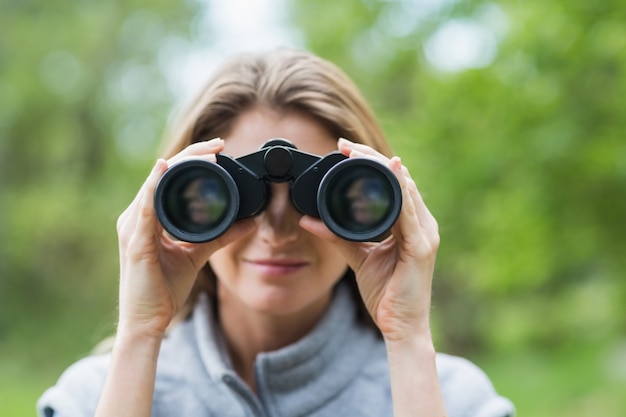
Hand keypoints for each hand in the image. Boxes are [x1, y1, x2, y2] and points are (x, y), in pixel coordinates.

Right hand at [115, 138, 255, 337]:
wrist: (148, 321)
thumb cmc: (165, 288)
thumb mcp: (198, 254)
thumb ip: (221, 236)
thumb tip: (250, 222)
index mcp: (149, 217)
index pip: (170, 178)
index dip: (193, 159)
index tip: (220, 149)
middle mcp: (136, 217)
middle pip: (163, 174)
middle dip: (191, 156)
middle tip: (219, 145)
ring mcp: (133, 228)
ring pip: (156, 184)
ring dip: (181, 165)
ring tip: (206, 153)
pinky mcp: (135, 242)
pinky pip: (144, 208)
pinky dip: (154, 187)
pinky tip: (165, 170)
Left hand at [300, 138, 439, 341]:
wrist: (400, 326)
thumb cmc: (386, 292)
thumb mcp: (358, 257)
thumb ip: (337, 235)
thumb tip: (309, 219)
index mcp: (409, 224)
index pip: (391, 184)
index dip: (370, 163)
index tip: (343, 150)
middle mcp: (421, 224)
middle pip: (398, 180)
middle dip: (371, 158)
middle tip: (344, 144)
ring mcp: (425, 234)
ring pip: (404, 189)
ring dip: (381, 167)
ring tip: (357, 152)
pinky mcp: (422, 247)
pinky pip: (410, 213)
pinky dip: (401, 190)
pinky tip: (391, 172)